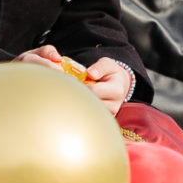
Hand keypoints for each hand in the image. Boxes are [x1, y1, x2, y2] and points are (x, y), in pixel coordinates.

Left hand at [15, 45, 136, 112]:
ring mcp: (109, 114)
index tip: (69, 80)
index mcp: (116, 90)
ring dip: (75, 104)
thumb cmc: (110, 73)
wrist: (118, 85)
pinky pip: (87, 117)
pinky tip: (71, 103)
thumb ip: (100, 67)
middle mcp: (114, 105)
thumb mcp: (108, 64)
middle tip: (64, 89)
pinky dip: (77, 110)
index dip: (80, 85)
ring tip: (68, 95)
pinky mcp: (102, 119)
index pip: (94, 90)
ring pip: (87, 112)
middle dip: (75, 95)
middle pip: (89, 103)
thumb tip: (90, 74)